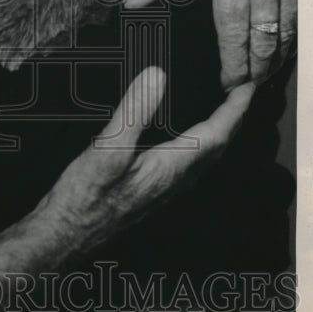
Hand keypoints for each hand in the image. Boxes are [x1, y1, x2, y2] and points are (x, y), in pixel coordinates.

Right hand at [0, 68, 254, 306]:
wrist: (65, 236)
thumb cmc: (84, 199)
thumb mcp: (107, 148)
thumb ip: (135, 111)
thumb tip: (157, 75)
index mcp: (170, 168)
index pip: (216, 135)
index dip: (234, 110)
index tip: (247, 87)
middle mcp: (174, 182)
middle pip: (217, 149)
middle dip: (233, 120)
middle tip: (241, 94)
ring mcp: (163, 190)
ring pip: (205, 159)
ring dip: (218, 134)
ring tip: (221, 112)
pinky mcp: (150, 192)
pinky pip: (188, 165)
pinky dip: (199, 145)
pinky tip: (185, 140)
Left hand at [125, 0, 296, 87]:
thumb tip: (131, 3)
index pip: (233, 25)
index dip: (232, 59)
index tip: (226, 83)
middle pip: (265, 34)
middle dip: (257, 68)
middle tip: (245, 92)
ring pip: (288, 27)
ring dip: (278, 58)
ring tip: (263, 80)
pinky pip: (302, 11)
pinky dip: (293, 35)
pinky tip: (282, 52)